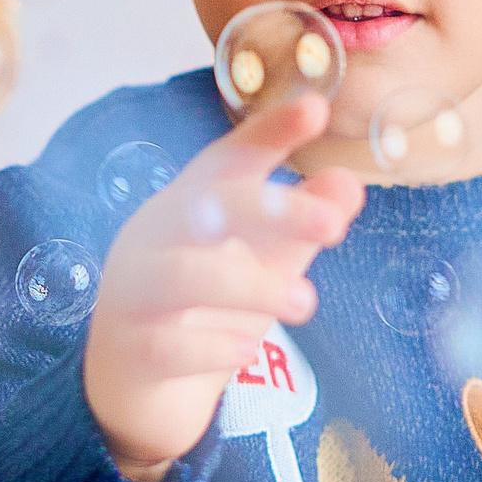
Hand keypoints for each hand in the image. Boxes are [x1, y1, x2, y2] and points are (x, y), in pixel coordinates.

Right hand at [84, 95, 365, 481]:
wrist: (136, 372)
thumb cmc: (209, 298)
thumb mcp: (264, 256)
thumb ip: (304, 222)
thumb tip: (349, 184)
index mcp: (194, 202)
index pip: (232, 159)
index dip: (272, 133)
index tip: (317, 109)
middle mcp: (160, 236)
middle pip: (206, 207)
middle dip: (272, 210)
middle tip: (333, 225)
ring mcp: (138, 291)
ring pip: (184, 276)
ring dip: (250, 287)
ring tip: (306, 304)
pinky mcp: (132, 347)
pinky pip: (165, 345)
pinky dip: (211, 347)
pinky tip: (249, 349)